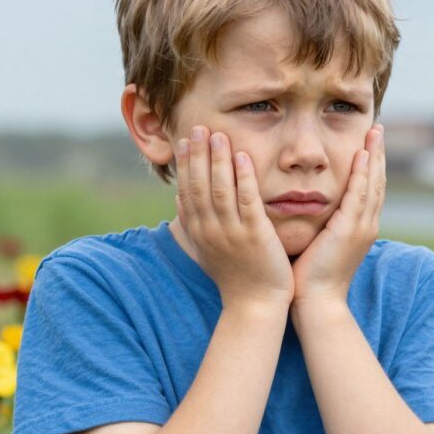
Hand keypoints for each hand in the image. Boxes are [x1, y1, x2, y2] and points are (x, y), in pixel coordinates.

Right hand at [174, 126, 293, 308]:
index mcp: (199, 232)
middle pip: (199, 185)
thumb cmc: (235, 277)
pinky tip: (243, 158)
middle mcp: (211, 230)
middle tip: (197, 127)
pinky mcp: (255, 236)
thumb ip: (193, 224)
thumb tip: (178, 200)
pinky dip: (243, 178)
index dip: (185, 164)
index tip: (184, 140)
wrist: (254, 306)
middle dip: (198, 155)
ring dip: (218, 160)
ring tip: (218, 134)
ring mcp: (232, 233)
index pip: (187, 190)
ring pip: (220, 189)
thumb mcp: (207, 250)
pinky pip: (247, 202)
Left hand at [291, 124, 384, 308]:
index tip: (368, 144)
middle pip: (377, 182)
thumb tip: (305, 208)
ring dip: (374, 156)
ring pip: (373, 184)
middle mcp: (366, 225)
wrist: (316, 303)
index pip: (369, 190)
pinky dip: (362, 174)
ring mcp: (361, 227)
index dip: (370, 166)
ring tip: (375, 133)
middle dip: (377, 155)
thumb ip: (319, 224)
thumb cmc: (310, 278)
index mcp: (359, 229)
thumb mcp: (319, 244)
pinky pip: (360, 195)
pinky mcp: (350, 230)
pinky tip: (361, 155)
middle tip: (378, 129)